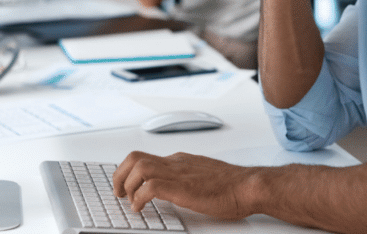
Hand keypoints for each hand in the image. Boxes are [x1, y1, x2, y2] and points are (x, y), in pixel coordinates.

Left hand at [112, 151, 256, 219]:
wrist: (248, 186)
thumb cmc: (233, 185)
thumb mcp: (204, 176)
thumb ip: (188, 177)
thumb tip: (177, 187)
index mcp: (181, 160)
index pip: (146, 158)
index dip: (130, 172)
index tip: (126, 186)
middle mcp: (176, 163)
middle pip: (135, 157)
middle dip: (120, 175)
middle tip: (118, 192)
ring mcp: (178, 173)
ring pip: (139, 167)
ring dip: (126, 185)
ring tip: (128, 201)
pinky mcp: (181, 187)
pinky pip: (150, 187)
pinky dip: (139, 198)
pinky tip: (141, 208)